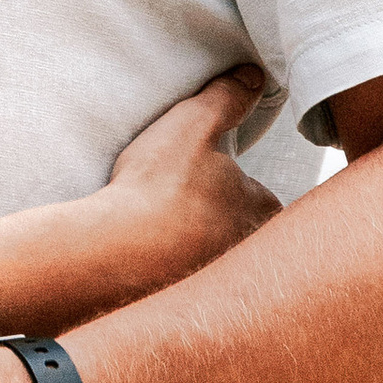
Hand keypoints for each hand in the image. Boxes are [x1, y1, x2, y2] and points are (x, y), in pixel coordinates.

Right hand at [96, 66, 278, 302]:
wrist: (117, 253)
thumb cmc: (160, 187)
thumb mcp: (194, 125)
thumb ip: (226, 99)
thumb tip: (254, 77)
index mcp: (263, 212)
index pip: (265, 200)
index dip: (240, 190)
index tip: (211, 183)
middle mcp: (251, 255)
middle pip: (245, 237)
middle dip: (223, 227)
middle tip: (189, 214)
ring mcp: (220, 285)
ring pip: (218, 263)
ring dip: (198, 253)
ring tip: (167, 239)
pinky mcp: (186, 306)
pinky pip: (189, 289)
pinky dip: (175, 277)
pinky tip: (152, 266)